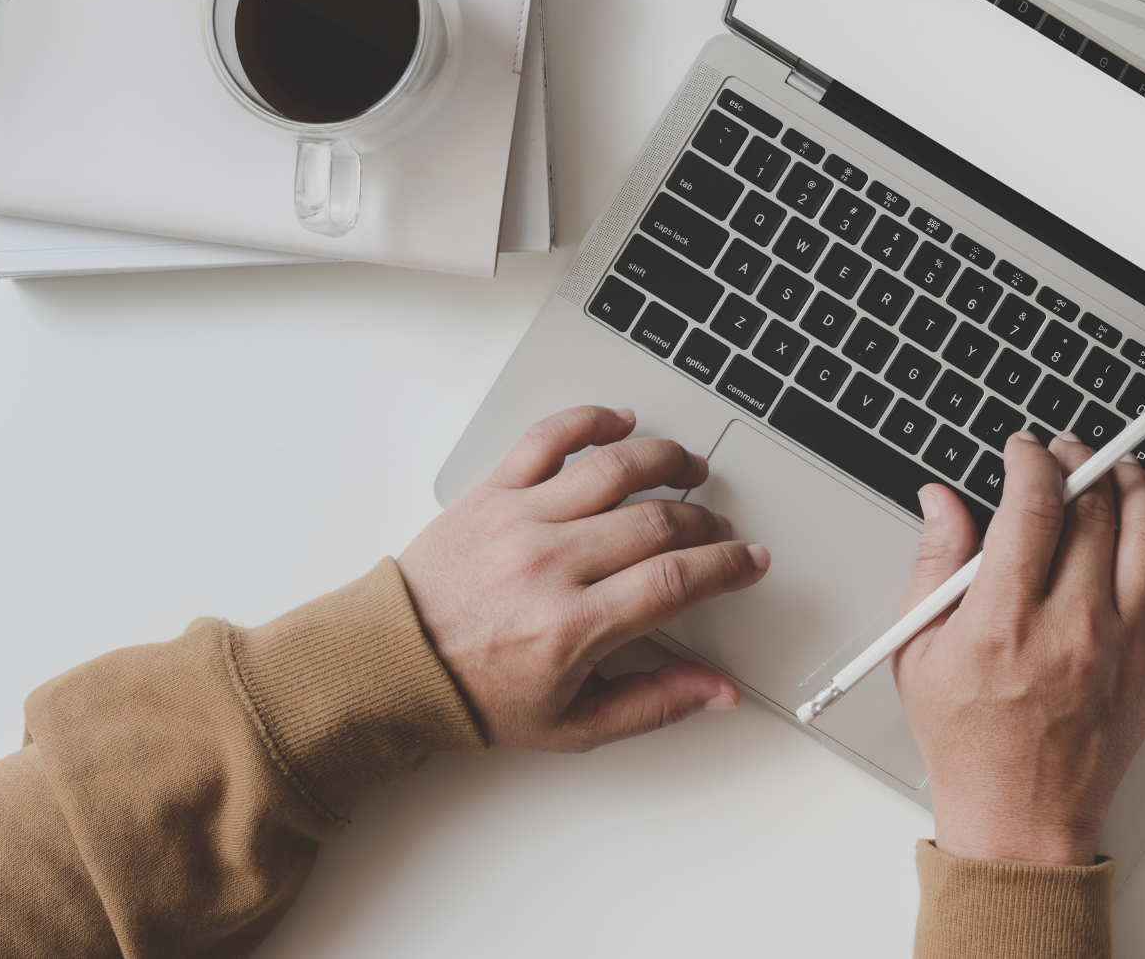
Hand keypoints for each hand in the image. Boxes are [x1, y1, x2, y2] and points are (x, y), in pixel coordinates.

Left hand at [397, 406, 768, 750]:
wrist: (395, 664)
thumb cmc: (477, 694)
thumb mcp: (573, 725)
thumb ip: (654, 705)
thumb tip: (717, 691)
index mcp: (572, 627)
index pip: (675, 580)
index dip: (727, 566)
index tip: (749, 561)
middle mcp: (549, 565)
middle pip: (656, 521)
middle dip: (704, 523)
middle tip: (717, 532)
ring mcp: (519, 520)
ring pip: (614, 467)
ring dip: (666, 460)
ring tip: (689, 468)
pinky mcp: (492, 491)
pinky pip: (548, 437)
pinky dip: (591, 420)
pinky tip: (620, 423)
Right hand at [892, 431, 1144, 865]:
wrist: (1019, 820)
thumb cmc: (968, 742)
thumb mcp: (919, 652)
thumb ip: (933, 565)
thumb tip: (941, 501)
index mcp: (1005, 619)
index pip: (1035, 504)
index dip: (1031, 460)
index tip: (1023, 450)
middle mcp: (1072, 625)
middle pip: (1095, 508)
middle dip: (1080, 460)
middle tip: (1065, 453)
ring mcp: (1123, 645)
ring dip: (1137, 485)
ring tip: (1118, 470)